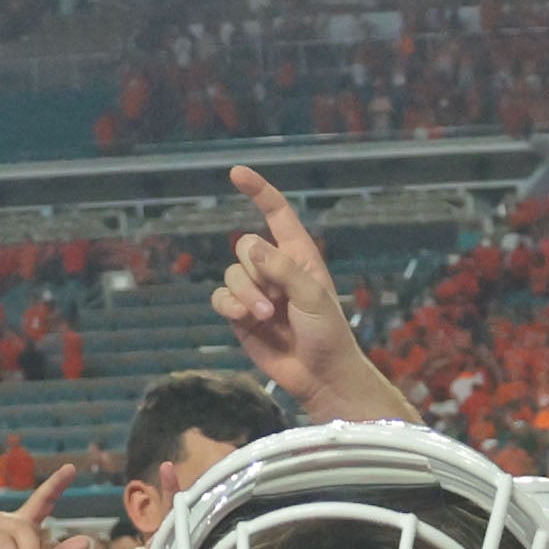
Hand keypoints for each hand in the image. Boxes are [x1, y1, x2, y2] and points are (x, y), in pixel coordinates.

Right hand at [210, 168, 384, 417]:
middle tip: (277, 302)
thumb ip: (282, 268)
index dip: (258, 192)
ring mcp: (256, 292)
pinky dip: (229, 306)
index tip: (237, 173)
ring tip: (268, 318)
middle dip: (254, 272)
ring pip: (231, 274)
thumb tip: (249, 245)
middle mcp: (274, 269)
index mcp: (299, 255)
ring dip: (246, 295)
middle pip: (244, 246)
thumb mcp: (313, 296)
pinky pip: (220, 298)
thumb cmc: (328, 334)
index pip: (277, 214)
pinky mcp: (241, 315)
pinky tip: (244, 319)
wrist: (320, 376)